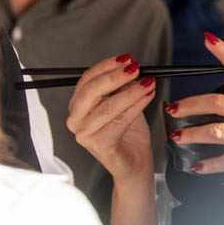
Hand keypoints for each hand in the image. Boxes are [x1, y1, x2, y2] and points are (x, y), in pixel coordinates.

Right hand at [66, 54, 157, 183]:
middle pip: (91, 91)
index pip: (86, 80)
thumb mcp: (123, 103)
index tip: (126, 59)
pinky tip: (147, 97)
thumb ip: (121, 87)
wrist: (134, 165)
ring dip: (131, 91)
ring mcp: (85, 135)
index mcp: (77, 107)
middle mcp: (76, 121)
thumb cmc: (126, 136)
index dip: (106, 66)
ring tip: (147, 83)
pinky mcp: (101, 145)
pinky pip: (119, 121)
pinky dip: (136, 106)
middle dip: (115, 76)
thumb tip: (129, 67)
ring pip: (108, 106)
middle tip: (135, 68)